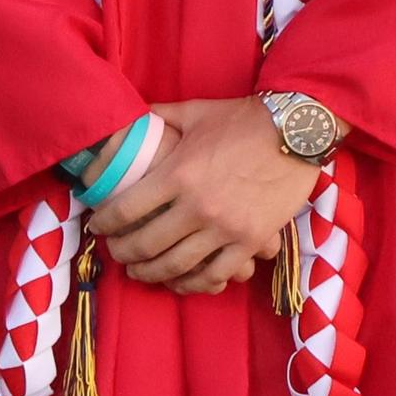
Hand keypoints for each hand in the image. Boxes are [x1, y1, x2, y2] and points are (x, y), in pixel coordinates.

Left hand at [89, 97, 316, 294]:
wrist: (297, 130)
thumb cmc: (245, 118)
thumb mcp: (198, 111)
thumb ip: (162, 115)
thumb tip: (135, 115)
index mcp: (179, 173)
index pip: (126, 210)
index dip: (104, 223)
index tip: (99, 226)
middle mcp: (197, 206)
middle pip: (144, 245)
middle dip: (122, 253)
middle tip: (116, 252)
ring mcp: (224, 228)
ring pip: (174, 266)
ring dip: (150, 274)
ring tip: (140, 271)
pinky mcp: (249, 241)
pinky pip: (213, 275)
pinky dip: (192, 283)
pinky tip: (180, 280)